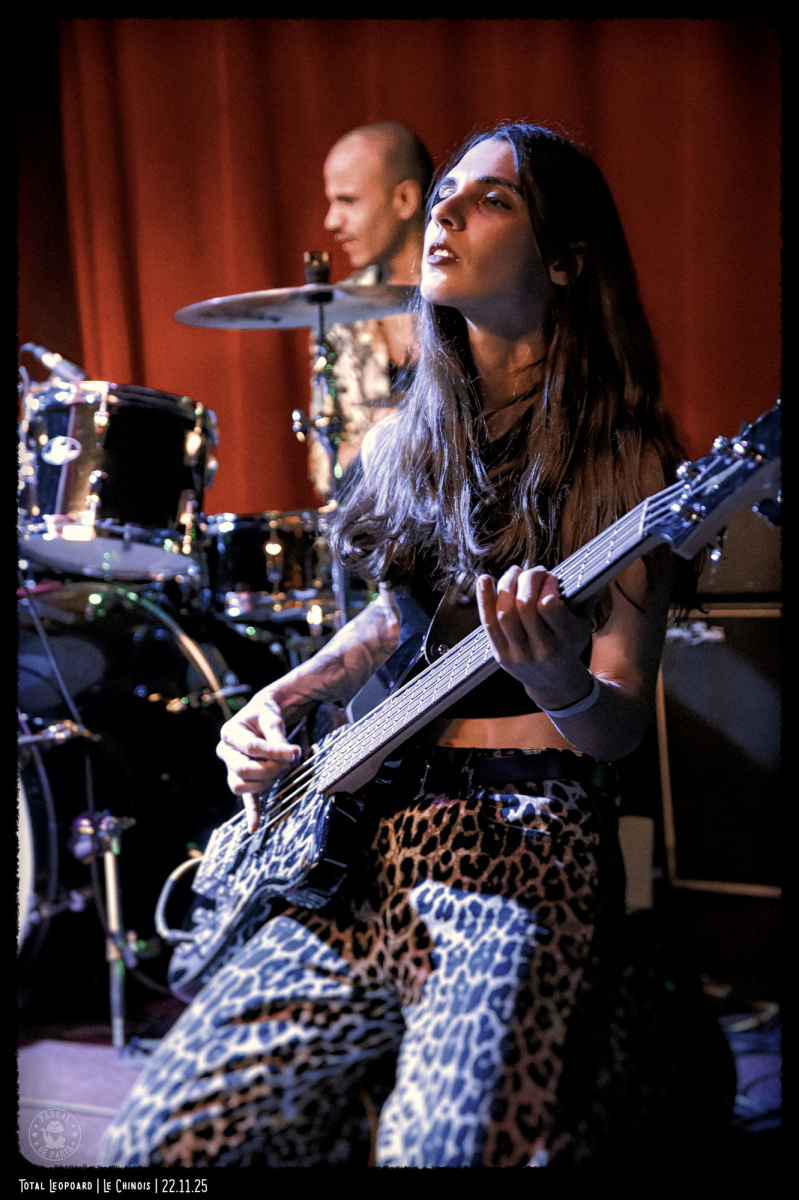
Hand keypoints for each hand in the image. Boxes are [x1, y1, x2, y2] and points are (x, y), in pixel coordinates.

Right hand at [216, 690, 300, 831]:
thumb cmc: (265, 715)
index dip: (274, 751)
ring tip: (282, 767)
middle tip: (290, 761)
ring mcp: (232, 768)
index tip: (294, 752)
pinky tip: (254, 826)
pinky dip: (251, 812)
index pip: (251, 748)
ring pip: (242, 785)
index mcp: (230, 733)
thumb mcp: (272, 718)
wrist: (261, 716)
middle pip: (244, 770)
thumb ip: (278, 737)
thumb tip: (290, 755)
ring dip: (265, 781)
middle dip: (270, 768)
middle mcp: (226, 752)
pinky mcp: (242, 779)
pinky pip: (245, 798)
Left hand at [476, 566, 592, 708]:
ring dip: (507, 585)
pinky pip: (488, 623)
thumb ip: (585, 598)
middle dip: (527, 580)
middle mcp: (542, 649)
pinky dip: (485, 599)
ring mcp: (519, 653)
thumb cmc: (569, 644)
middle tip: (533, 571)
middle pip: (525, 605)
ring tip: (515, 572)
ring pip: (505, 613)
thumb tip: (591, 570)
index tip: (550, 578)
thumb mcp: (583, 625)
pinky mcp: (501, 655)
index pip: (549, 607)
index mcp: (566, 639)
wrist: (554, 682)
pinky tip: (485, 579)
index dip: (546, 585)